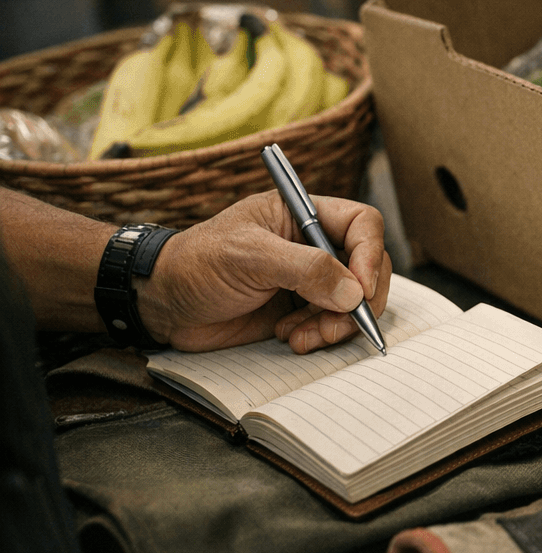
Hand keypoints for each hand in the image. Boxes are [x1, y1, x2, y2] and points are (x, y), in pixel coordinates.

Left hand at [136, 191, 391, 353]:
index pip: (361, 224)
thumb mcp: (248, 256)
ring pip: (355, 301)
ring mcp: (310, 280)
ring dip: (337, 324)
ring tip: (302, 337)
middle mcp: (313, 244)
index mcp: (303, 214)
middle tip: (339, 323)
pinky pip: (332, 324)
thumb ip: (305, 269)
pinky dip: (320, 335)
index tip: (359, 289)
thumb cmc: (196, 265)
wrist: (161, 304)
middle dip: (359, 300)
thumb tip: (353, 292)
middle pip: (368, 266)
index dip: (370, 255)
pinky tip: (290, 338)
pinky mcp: (301, 310)